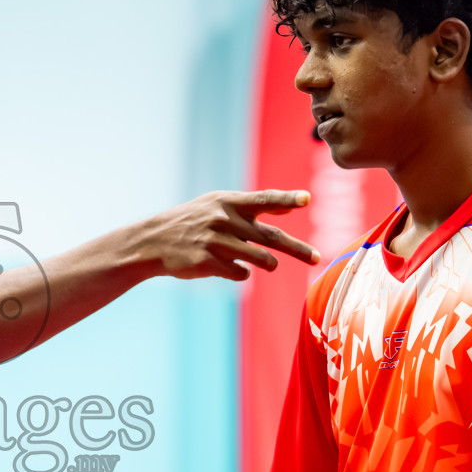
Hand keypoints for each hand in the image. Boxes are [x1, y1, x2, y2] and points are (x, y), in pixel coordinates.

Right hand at [133, 190, 318, 280]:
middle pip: (270, 236)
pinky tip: (231, 266)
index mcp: (228, 202)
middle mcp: (224, 220)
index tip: (306, 199)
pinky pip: (241, 273)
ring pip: (260, 259)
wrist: (153, 242)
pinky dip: (242, 271)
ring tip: (268, 263)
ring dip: (268, 263)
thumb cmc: (192, 221)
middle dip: (297, 249)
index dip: (286, 199)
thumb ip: (253, 206)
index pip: (263, 199)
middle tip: (317, 258)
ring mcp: (216, 243)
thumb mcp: (218, 205)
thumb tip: (291, 206)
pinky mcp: (208, 263)